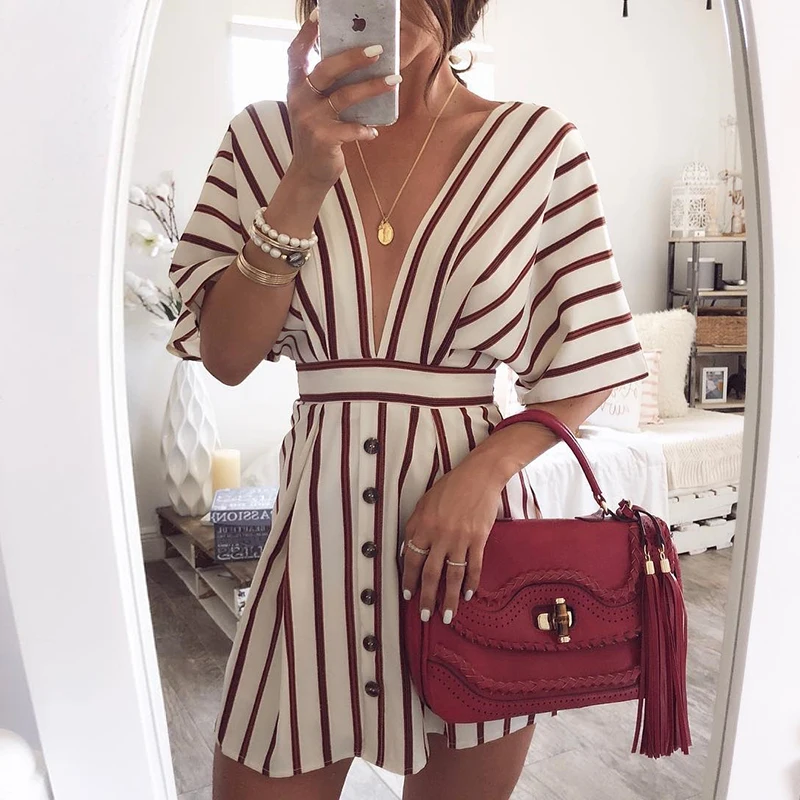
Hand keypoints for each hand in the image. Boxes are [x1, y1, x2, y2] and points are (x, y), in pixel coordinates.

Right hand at [286, 11, 400, 186]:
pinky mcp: (323, 139)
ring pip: (345, 96)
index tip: (320, 13)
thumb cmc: (318, 134)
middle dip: (353, 57)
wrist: (309, 173)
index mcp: (295, 86)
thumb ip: (328, 87)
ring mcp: (310, 119)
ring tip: (395, 79)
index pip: (296, 53)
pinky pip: (352, 129)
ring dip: (373, 86)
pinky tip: (375, 130)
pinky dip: (366, 129)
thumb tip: (363, 62)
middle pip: (327, 69)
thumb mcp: (315, 107)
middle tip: (379, 49)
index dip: (307, 33)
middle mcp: (299, 99)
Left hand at [401, 461, 502, 624]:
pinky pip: (473, 567)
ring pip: (452, 576)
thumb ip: (415, 527)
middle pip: (430, 574)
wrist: (479, 476)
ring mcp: (460, 539)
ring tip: (447, 615)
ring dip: (449, 599)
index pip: (411, 560)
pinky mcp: (478, 539)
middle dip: (427, 598)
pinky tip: (467, 595)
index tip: (408, 595)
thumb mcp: (424, 503)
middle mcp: (440, 535)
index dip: (409, 581)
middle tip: (425, 616)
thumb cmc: (449, 488)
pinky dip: (470, 583)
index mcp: (422, 526)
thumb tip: (407, 552)